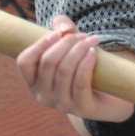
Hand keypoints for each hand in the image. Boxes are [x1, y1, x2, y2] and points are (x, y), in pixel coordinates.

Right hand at [16, 14, 134, 122]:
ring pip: (64, 71)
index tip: (58, 33)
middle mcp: (43, 96)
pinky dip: (86, 64)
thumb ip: (63, 29)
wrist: (109, 95)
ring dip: (78, 50)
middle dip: (65, 43)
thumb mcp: (70, 46)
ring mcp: (61, 105)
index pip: (24, 62)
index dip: (39, 44)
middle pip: (48, 63)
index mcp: (33, 82)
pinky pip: (80, 83)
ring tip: (91, 40)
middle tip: (81, 35)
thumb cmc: (84, 67)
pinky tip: (93, 53)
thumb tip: (63, 27)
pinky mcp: (81, 109)